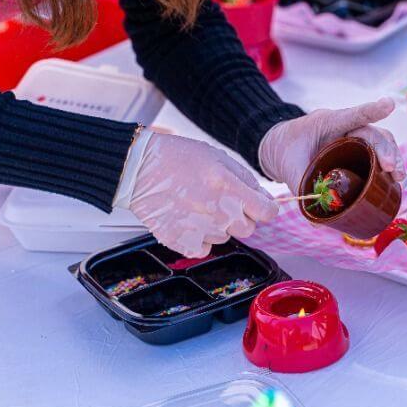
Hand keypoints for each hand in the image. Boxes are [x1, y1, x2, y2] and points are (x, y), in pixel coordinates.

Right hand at [129, 134, 278, 257]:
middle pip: (249, 229)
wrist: (138, 169)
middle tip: (222, 202)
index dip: (265, 208)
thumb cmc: (177, 159)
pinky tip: (189, 220)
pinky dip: (199, 238)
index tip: (258, 205)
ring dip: (218, 226)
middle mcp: (218, 211)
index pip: (268, 212)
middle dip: (241, 217)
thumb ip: (246, 180)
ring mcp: (200, 229)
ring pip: (225, 237)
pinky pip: (204, 248)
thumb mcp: (219, 158)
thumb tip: (265, 199)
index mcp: (230, 187)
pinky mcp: (181, 241)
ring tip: (198, 206)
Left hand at [258, 98, 405, 194]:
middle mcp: (345, 127)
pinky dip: (388, 165)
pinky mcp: (357, 150)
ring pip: (380, 142)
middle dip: (386, 149)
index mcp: (327, 122)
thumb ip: (302, 190)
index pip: (352, 115)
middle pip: (372, 133)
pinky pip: (377, 153)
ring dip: (393, 158)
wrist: (279, 146)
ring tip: (399, 177)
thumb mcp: (290, 169)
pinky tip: (395, 180)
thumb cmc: (286, 152)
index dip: (371, 110)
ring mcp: (353, 138)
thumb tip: (318, 224)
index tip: (389, 105)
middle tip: (392, 168)